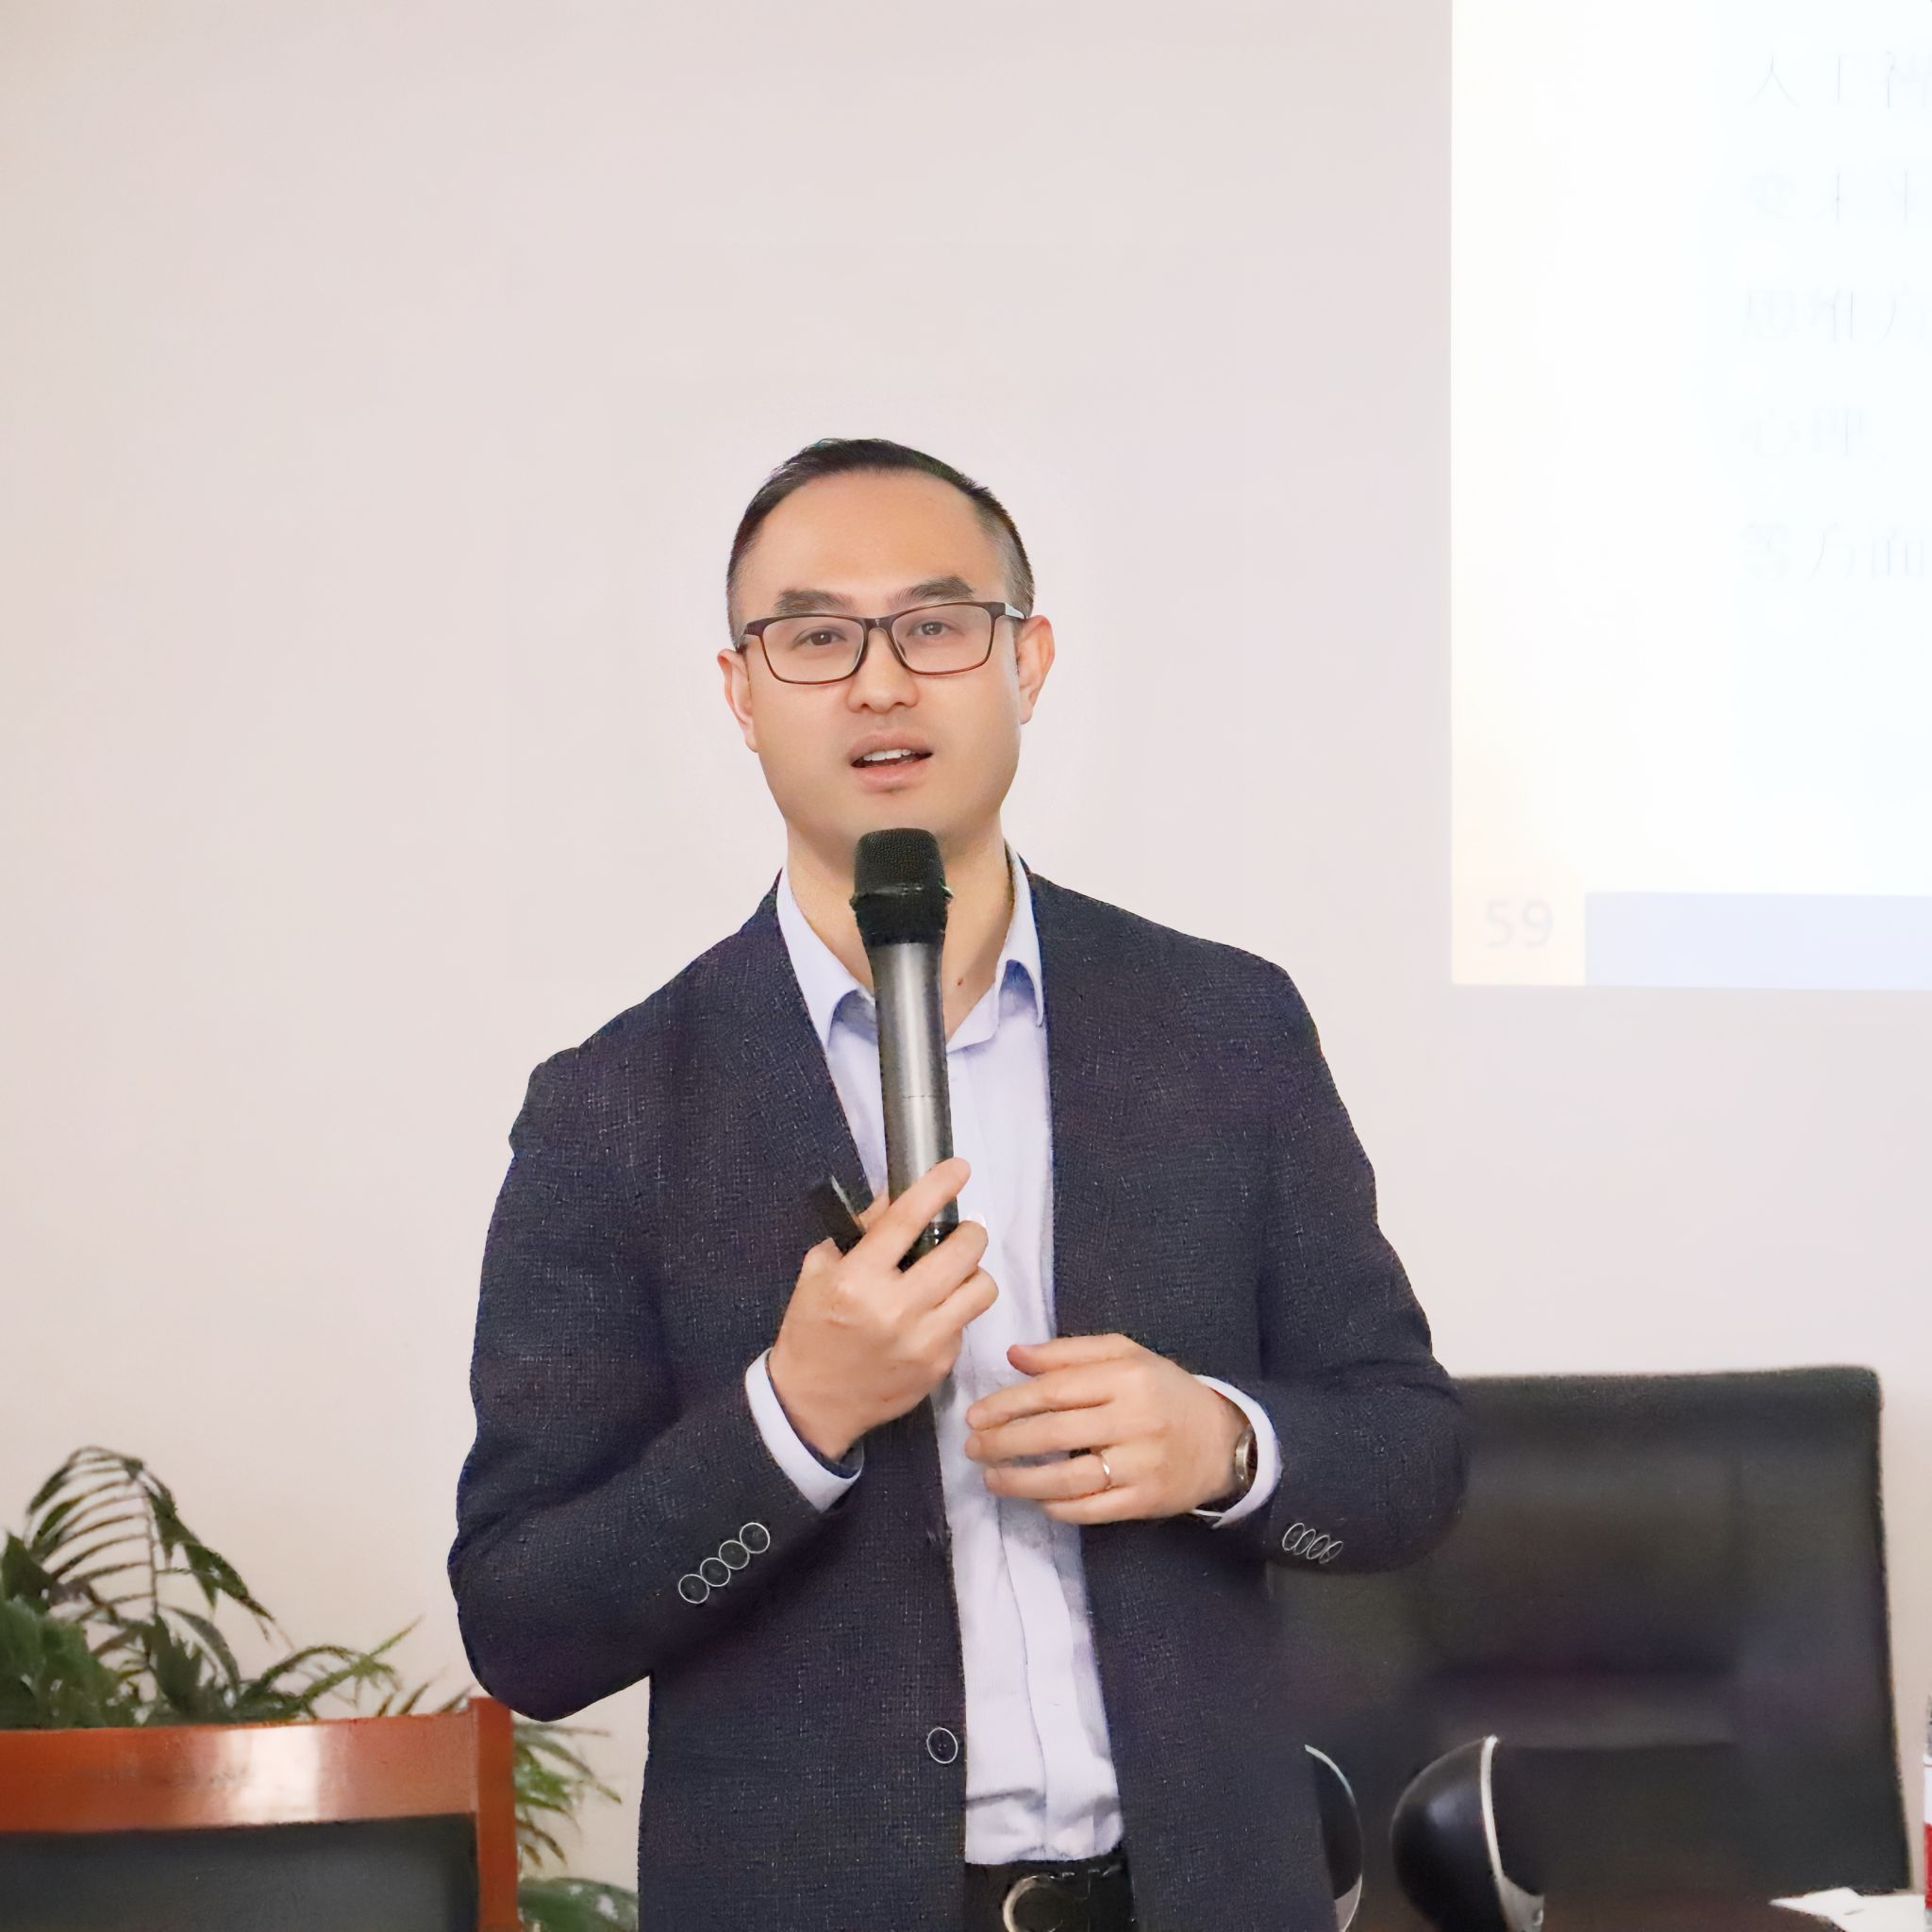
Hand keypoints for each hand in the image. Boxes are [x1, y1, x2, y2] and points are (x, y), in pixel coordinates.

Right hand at [768, 1157, 997, 1462]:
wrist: (812, 1403)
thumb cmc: (813, 1330)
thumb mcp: (820, 1271)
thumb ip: (860, 1233)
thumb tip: (898, 1198)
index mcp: (858, 1280)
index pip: (907, 1220)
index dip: (938, 1186)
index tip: (958, 1169)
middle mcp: (896, 1310)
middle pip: (962, 1252)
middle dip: (969, 1233)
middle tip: (961, 1234)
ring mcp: (923, 1342)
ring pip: (980, 1289)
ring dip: (972, 1273)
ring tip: (953, 1275)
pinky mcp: (939, 1366)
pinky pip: (966, 1324)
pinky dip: (954, 1312)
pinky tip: (931, 1316)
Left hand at [962, 1333, 1248, 1522]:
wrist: (1222, 1440)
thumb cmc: (1163, 1391)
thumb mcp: (1125, 1355)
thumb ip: (1068, 1353)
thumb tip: (1014, 1355)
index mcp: (1126, 1378)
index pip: (1054, 1390)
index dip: (1008, 1404)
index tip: (975, 1415)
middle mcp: (1134, 1420)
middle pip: (1054, 1434)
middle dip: (1003, 1443)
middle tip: (972, 1448)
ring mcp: (1141, 1465)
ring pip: (1068, 1479)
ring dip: (1020, 1482)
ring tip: (991, 1479)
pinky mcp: (1145, 1502)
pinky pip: (1090, 1509)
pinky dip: (1055, 1506)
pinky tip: (1034, 1499)